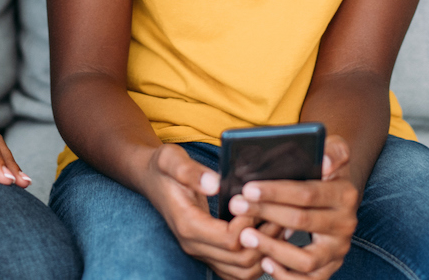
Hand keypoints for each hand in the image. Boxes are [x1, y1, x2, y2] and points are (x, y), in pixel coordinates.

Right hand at [138, 144, 271, 279]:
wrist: (150, 179)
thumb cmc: (163, 168)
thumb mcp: (171, 160)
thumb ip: (191, 172)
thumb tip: (215, 184)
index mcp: (188, 225)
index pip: (229, 240)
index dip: (249, 225)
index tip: (256, 202)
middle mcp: (194, 245)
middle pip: (240, 261)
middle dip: (264, 239)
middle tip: (277, 214)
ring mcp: (202, 252)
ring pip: (243, 272)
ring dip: (264, 252)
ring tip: (276, 225)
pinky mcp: (209, 252)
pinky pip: (237, 271)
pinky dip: (256, 259)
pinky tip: (266, 236)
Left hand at [229, 136, 357, 278]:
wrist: (337, 194)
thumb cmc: (325, 169)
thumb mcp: (333, 150)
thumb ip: (333, 150)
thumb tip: (326, 163)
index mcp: (345, 194)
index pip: (307, 193)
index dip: (276, 192)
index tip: (247, 188)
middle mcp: (346, 223)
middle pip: (301, 221)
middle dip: (265, 213)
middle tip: (236, 206)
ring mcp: (338, 249)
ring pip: (306, 259)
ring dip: (273, 249)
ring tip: (246, 236)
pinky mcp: (330, 267)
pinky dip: (286, 276)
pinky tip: (265, 262)